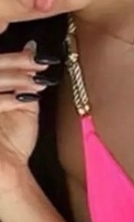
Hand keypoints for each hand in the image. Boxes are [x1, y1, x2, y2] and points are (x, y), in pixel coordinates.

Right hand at [0, 38, 58, 195]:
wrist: (6, 171)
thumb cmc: (13, 140)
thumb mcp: (23, 106)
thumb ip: (25, 80)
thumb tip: (32, 51)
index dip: (14, 59)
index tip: (39, 57)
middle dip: (15, 64)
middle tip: (39, 64)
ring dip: (13, 79)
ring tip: (35, 82)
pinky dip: (7, 99)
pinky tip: (25, 98)